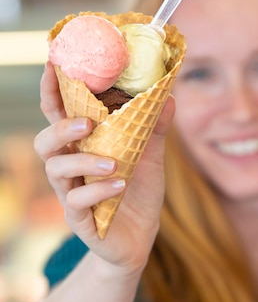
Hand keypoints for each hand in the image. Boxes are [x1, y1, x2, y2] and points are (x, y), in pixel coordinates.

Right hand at [35, 62, 174, 273]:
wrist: (141, 239)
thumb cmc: (138, 194)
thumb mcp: (150, 158)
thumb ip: (154, 129)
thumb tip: (169, 96)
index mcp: (83, 146)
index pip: (58, 114)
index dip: (52, 90)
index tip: (54, 63)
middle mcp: (70, 167)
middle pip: (45, 141)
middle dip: (60, 128)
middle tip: (87, 124)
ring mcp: (71, 193)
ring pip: (56, 170)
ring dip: (83, 162)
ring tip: (113, 163)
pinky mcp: (78, 219)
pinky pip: (76, 203)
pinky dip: (98, 191)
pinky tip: (120, 186)